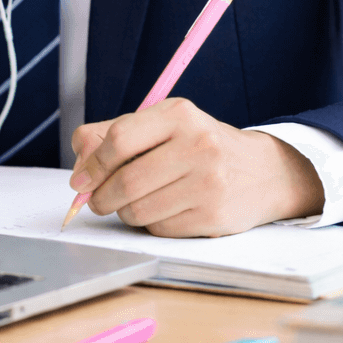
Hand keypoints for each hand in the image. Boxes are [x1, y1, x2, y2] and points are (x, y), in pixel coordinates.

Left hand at [69, 97, 323, 236]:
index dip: (92, 165)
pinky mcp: (213, 216)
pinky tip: (163, 210)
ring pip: (139, 210)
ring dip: (125, 212)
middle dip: (101, 197)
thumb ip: (115, 134)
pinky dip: (150, 224)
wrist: (263, 172)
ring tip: (134, 202)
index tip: (80, 180)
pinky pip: (159, 228)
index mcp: (179, 114)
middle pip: (126, 181)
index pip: (119, 140)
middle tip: (98, 200)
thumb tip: (79, 160)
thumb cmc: (200, 146)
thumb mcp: (164, 125)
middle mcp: (197, 145)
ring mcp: (208, 182)